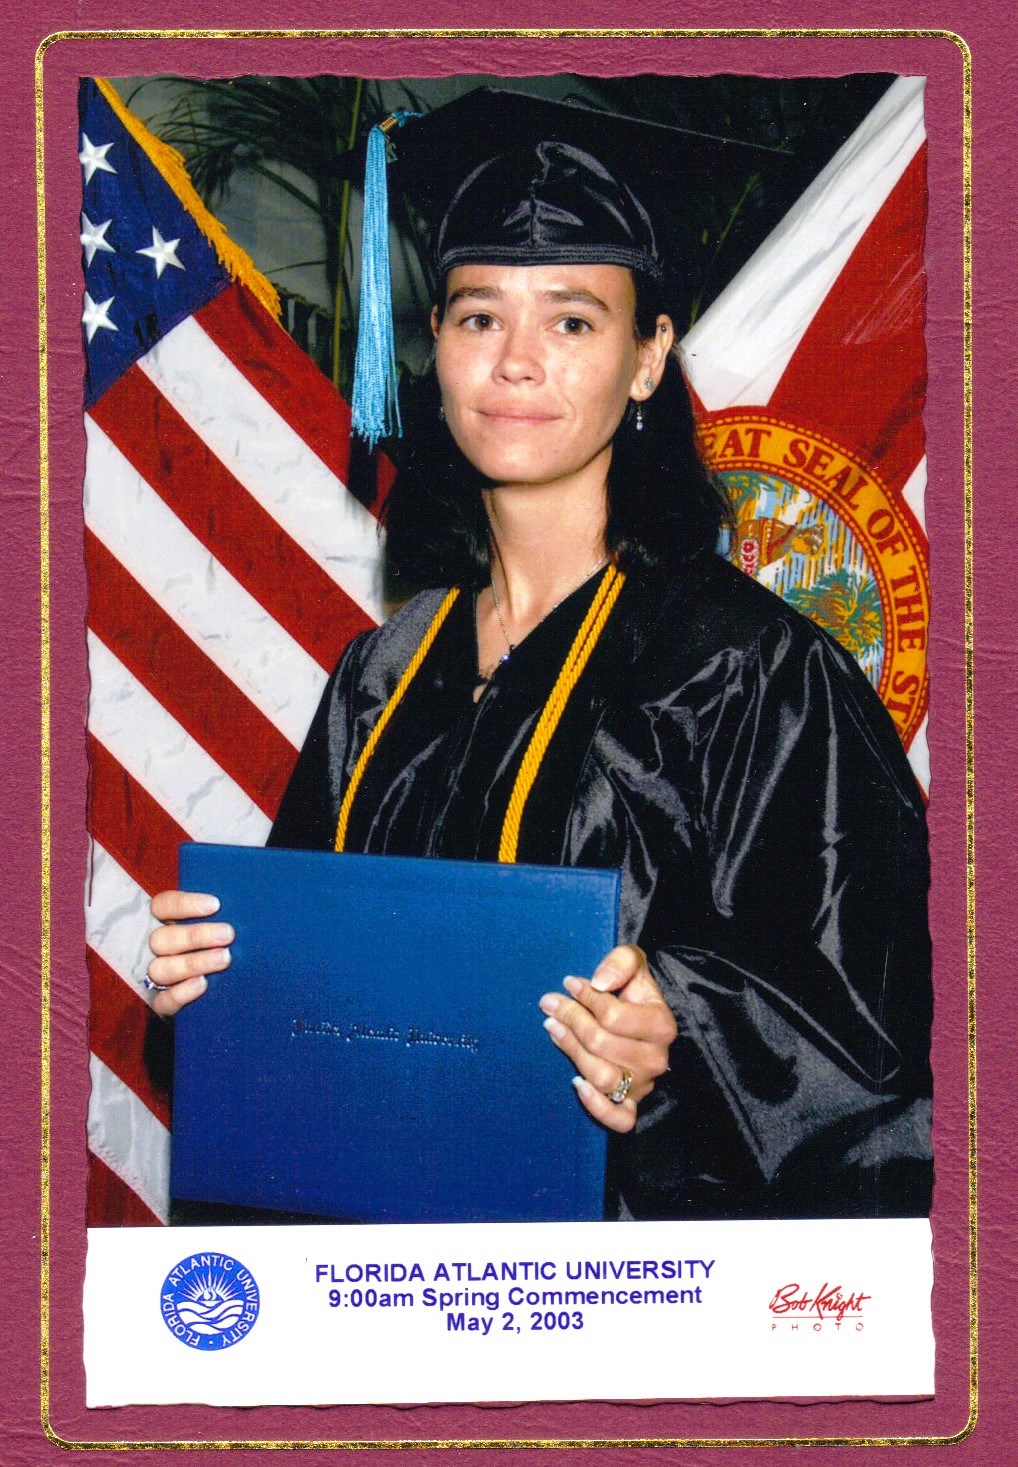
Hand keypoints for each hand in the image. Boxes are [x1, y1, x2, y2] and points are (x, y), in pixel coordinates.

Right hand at [147, 890, 232, 1017]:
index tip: (215, 905)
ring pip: (161, 968)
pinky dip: (180, 993)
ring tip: (224, 958)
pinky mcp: (160, 1004)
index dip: (184, 904)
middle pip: (162, 939)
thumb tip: (245, 903)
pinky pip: (162, 1001)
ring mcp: (154, 977)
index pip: (162, 906)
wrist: (210, 995)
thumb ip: (218, 917)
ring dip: (193, 962)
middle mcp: (154, 949)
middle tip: (227, 934)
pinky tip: (202, 984)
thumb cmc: (219, 947)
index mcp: (163, 923)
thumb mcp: (214, 927)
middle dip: (195, 936)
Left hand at [539, 945, 676, 1132]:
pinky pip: (619, 1119)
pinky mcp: (631, 1105)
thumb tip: (599, 983)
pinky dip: (597, 1107)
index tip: (568, 983)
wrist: (641, 1017)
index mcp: (661, 1025)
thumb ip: (621, 963)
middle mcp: (656, 1059)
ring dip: (570, 1050)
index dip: (585, 998)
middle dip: (570, 1019)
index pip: (613, 1015)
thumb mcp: (633, 963)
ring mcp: (643, 1085)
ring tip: (552, 1028)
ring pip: (600, 1075)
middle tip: (549, 1003)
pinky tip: (575, 1085)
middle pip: (601, 1043)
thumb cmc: (632, 990)